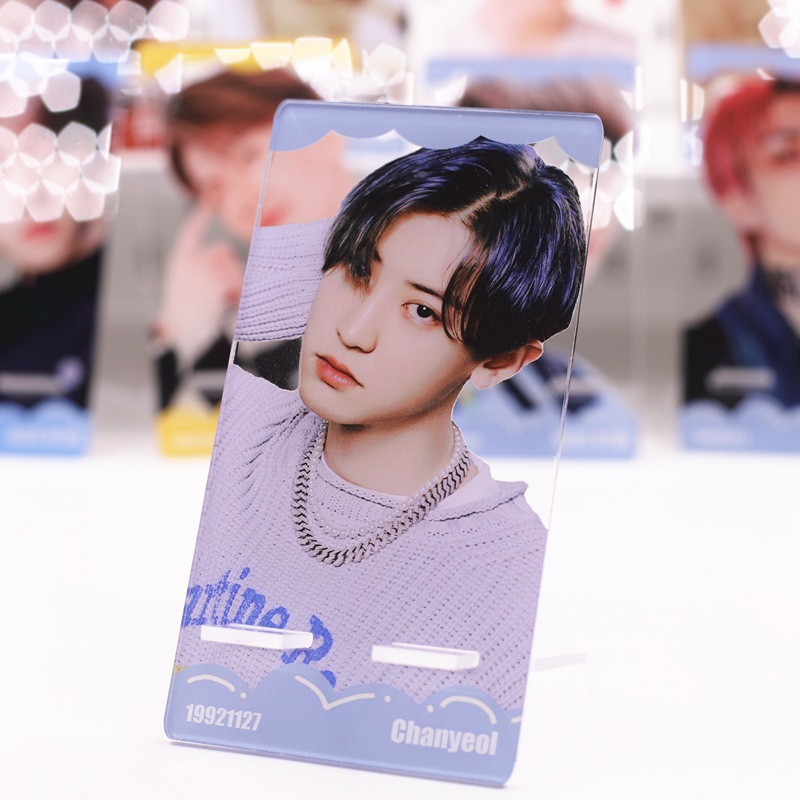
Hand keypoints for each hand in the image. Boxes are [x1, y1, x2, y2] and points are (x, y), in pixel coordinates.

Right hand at [154, 203, 243, 365]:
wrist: (183, 335)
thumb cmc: (186, 313)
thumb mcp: (186, 284)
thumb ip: (202, 266)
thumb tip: (224, 254)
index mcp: (180, 260)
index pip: (192, 228)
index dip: (203, 210)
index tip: (213, 191)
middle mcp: (190, 262)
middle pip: (223, 252)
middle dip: (229, 270)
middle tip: (220, 292)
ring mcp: (203, 271)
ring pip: (234, 268)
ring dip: (234, 284)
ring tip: (218, 302)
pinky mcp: (217, 283)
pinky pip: (239, 282)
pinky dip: (237, 295)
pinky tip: (223, 306)